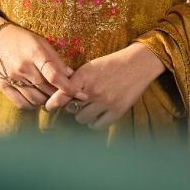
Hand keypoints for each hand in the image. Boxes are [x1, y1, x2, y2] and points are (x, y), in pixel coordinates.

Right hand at [0, 11, 85, 110]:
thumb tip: (71, 75)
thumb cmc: (23, 39)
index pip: (55, 76)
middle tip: (66, 93)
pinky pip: (22, 104)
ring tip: (50, 93)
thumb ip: (57, 61)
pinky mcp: (3, 86)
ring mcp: (12, 78)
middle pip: (47, 90)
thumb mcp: (42, 43)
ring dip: (47, 100)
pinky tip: (37, 97)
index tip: (80, 94)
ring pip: (36, 100)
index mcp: (35, 54)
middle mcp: (23, 68)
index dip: (69, 88)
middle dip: (60, 94)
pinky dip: (33, 104)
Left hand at [44, 43, 165, 130]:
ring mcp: (106, 102)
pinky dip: (94, 122)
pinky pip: (97, 126)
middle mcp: (93, 90)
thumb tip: (58, 97)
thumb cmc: (112, 64)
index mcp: (84, 77)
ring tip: (89, 108)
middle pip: (70, 110)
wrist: (139, 63)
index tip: (49, 107)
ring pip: (82, 119)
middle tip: (77, 104)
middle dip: (71, 108)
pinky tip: (97, 115)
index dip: (52, 104)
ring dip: (82, 115)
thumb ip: (74, 81)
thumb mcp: (90, 67)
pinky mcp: (117, 111)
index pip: (60, 97)